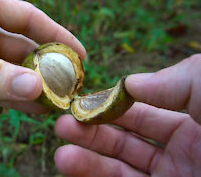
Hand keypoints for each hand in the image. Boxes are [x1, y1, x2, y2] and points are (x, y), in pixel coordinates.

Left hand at [0, 0, 85, 118]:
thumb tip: (35, 88)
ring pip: (7, 70)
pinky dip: (11, 99)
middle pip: (19, 45)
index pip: (22, 15)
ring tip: (57, 102)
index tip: (78, 54)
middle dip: (45, 66)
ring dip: (31, 86)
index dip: (53, 34)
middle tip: (69, 86)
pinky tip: (33, 108)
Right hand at [54, 55, 200, 175]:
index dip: (110, 106)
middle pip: (124, 140)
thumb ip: (174, 81)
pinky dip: (90, 176)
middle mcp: (179, 153)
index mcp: (193, 123)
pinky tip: (69, 164)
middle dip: (91, 128)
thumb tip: (129, 83)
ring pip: (118, 167)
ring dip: (86, 155)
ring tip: (60, 143)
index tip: (83, 101)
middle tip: (63, 120)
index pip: (142, 113)